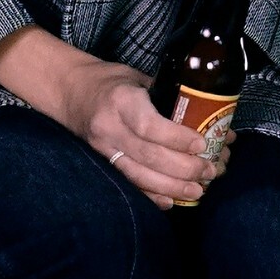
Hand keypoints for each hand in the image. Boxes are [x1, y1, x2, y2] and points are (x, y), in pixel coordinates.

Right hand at [0, 27, 229, 209]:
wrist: (69, 90)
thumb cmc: (110, 80)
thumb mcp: (137, 77)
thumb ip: (166, 95)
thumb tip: (208, 113)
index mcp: (122, 100)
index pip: (150, 126)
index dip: (178, 140)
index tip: (202, 144)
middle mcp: (110, 127)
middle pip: (149, 156)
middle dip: (184, 168)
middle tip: (210, 171)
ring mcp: (103, 148)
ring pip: (139, 175)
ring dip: (172, 187)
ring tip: (198, 191)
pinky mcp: (101, 161)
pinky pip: (127, 183)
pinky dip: (150, 195)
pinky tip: (171, 202)